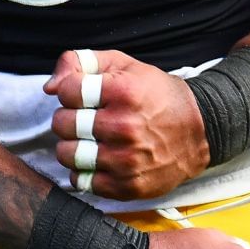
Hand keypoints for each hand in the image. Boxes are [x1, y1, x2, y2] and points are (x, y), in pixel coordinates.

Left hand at [46, 48, 208, 200]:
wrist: (200, 130)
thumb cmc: (156, 94)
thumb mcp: (125, 65)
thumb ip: (82, 62)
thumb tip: (50, 87)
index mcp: (124, 92)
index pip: (67, 91)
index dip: (69, 90)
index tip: (81, 94)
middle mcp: (124, 127)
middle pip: (63, 124)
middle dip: (68, 118)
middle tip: (83, 118)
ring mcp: (126, 160)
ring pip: (67, 155)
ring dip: (71, 146)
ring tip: (87, 140)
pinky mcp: (128, 186)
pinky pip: (82, 182)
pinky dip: (84, 171)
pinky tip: (98, 159)